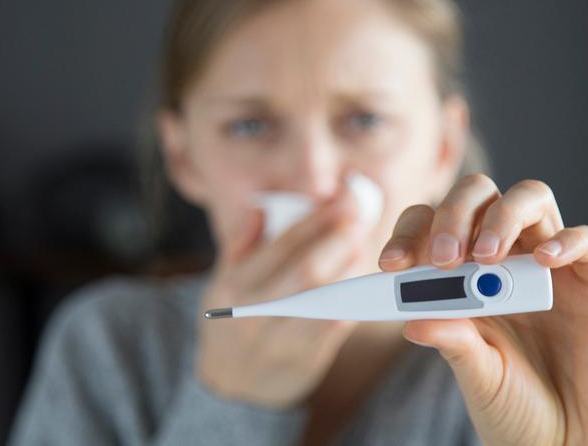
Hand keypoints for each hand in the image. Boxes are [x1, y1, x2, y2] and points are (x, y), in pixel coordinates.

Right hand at [197, 187, 366, 408]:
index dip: (315, 220)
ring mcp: (279, 341)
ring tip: (364, 246)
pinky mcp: (303, 361)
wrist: (230, 387)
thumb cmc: (232, 323)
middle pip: (307, 271)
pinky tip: (362, 284)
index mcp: (234, 286)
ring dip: (350, 270)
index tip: (341, 200)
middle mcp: (254, 314)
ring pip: (324, 300)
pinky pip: (334, 328)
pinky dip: (351, 302)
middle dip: (338, 240)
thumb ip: (241, 245)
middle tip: (360, 218)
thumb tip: (259, 207)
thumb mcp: (224, 283)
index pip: (281, 245)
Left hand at [378, 174, 587, 445]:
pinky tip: (544, 262)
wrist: (568, 441)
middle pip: (480, 196)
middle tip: (442, 258)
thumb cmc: (516, 406)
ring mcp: (552, 265)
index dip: (410, 234)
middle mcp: (508, 258)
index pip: (434, 226)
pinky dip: (567, 241)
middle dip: (454, 215)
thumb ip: (452, 341)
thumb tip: (411, 321)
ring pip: (531, 198)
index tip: (391, 264)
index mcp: (466, 274)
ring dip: (502, 217)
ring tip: (485, 256)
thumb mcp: (477, 374)